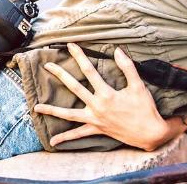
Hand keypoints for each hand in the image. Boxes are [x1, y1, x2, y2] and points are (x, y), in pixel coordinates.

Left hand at [34, 43, 171, 150]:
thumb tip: (117, 50)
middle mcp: (97, 106)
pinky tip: (53, 141)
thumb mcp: (138, 85)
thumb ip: (127, 67)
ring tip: (37, 108)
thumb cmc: (145, 108)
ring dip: (52, 110)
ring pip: (69, 114)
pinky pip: (78, 135)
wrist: (149, 132)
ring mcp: (95, 119)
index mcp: (106, 93)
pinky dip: (65, 138)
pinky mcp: (97, 130)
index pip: (89, 70)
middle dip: (60, 75)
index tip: (70, 46)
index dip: (79, 56)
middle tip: (48, 66)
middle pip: (74, 87)